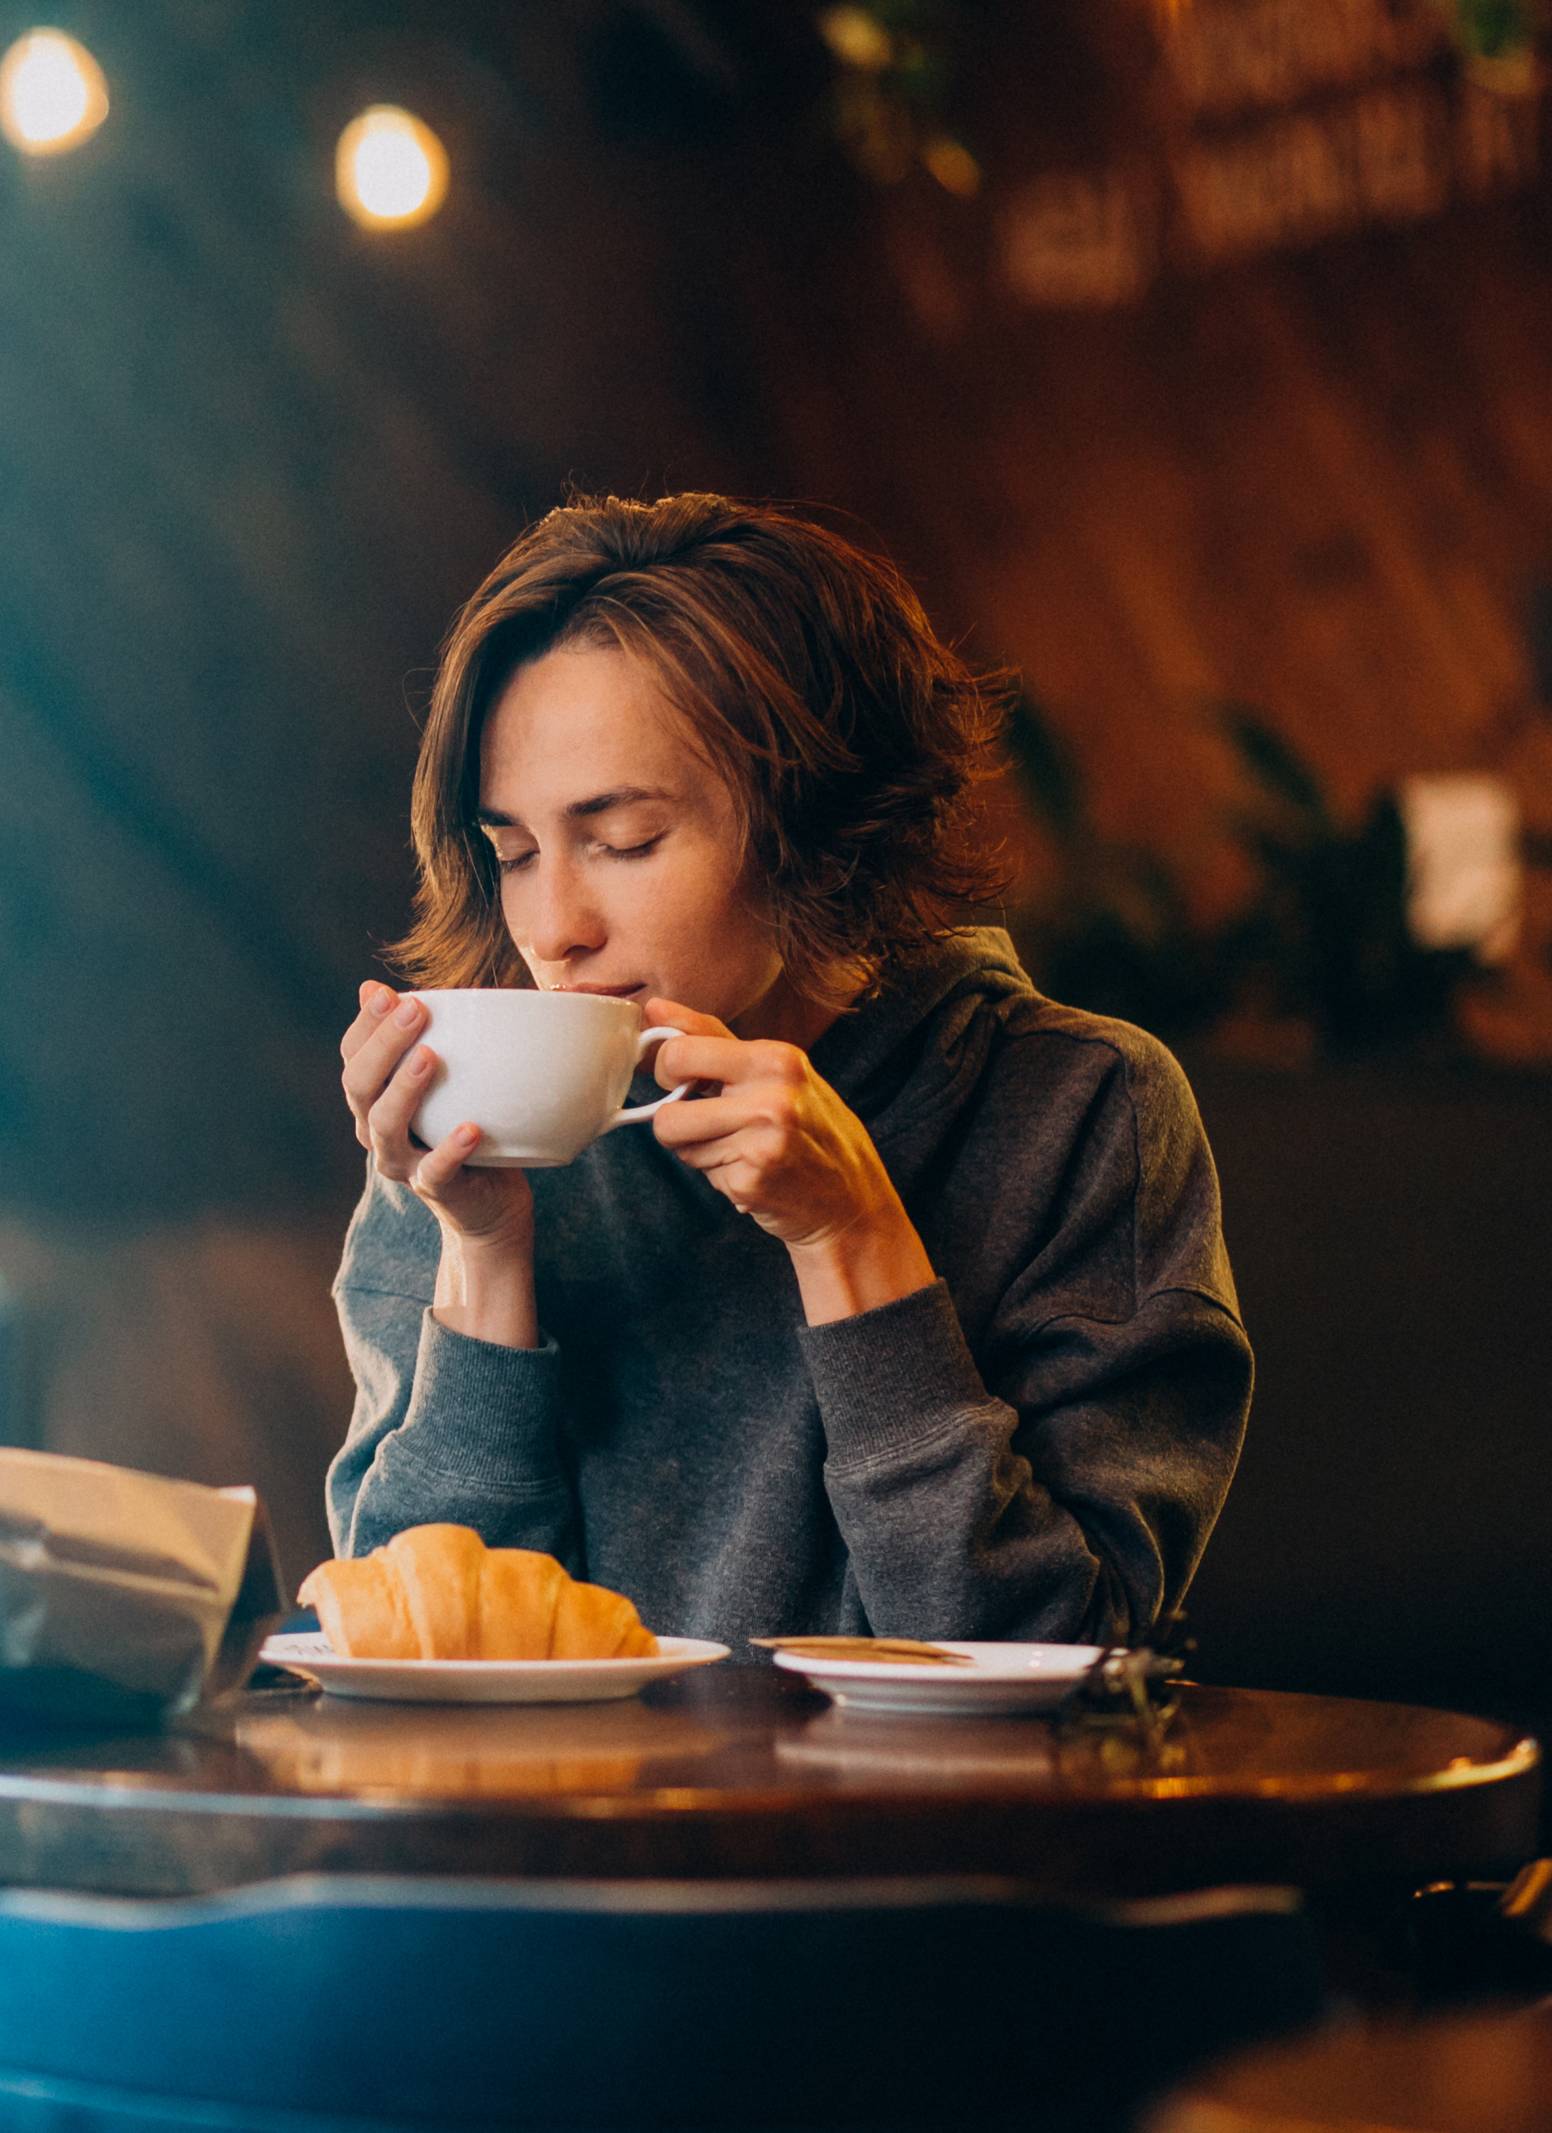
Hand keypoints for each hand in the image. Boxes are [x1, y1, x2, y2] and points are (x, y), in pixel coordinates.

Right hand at [339, 983, 533, 1252]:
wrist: (490, 1203)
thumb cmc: (465, 1126)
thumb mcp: (448, 1081)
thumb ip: (425, 1038)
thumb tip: (378, 984)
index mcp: (373, 1099)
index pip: (353, 1056)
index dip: (365, 1024)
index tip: (387, 992)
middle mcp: (375, 1130)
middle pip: (359, 1085)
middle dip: (383, 1045)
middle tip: (414, 1010)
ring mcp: (402, 1163)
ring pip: (385, 1126)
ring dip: (404, 1088)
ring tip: (431, 1057)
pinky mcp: (435, 1188)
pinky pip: (436, 1170)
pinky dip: (451, 1148)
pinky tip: (471, 1127)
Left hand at [644, 997, 935, 1319]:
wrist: (851, 1197)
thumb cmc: (809, 1127)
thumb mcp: (774, 1070)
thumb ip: (711, 1036)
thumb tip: (653, 1007)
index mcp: (777, 1059)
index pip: (680, 1052)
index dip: (668, 1069)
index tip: (685, 1079)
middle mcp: (773, 1099)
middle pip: (668, 1112)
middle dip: (674, 1118)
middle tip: (706, 1119)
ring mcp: (764, 1144)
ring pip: (680, 1145)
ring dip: (698, 1148)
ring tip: (739, 1147)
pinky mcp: (753, 1182)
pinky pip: (701, 1172)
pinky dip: (719, 1174)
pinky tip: (751, 1171)